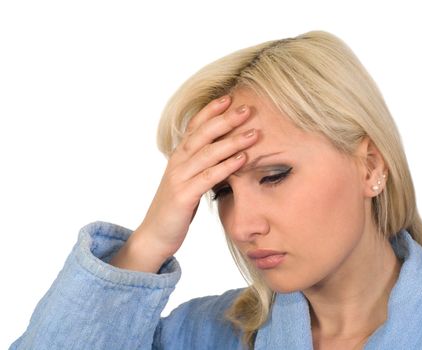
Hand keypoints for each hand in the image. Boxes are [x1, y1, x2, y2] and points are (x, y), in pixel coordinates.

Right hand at [132, 95, 257, 261]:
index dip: (211, 111)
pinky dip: (226, 167)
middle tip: (247, 109)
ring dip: (232, 142)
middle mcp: (177, 162)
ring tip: (254, 134)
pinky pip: (208, 178)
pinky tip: (242, 159)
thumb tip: (226, 153)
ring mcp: (178, 178)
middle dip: (225, 120)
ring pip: (208, 154)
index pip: (194, 126)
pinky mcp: (183, 196)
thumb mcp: (188, 181)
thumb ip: (202, 165)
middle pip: (202, 135)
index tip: (230, 98)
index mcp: (178, 156)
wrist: (155, 234)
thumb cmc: (176, 207)